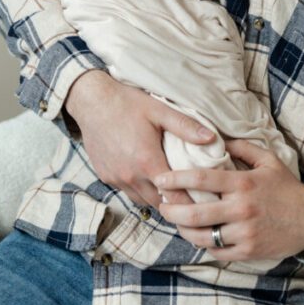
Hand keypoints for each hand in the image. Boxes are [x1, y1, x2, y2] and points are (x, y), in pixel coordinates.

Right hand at [65, 70, 215, 208]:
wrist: (92, 100)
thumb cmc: (127, 103)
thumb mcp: (160, 110)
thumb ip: (186, 127)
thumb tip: (212, 139)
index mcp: (148, 162)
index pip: (174, 197)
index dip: (190, 202)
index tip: (203, 202)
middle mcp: (130, 176)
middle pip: (159, 204)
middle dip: (175, 203)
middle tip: (190, 197)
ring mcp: (115, 178)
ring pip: (142, 201)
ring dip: (156, 197)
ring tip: (170, 188)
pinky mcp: (105, 176)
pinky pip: (126, 191)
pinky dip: (138, 189)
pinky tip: (146, 177)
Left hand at [156, 140, 303, 260]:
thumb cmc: (287, 188)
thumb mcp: (268, 160)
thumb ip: (242, 147)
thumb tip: (216, 138)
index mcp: (243, 184)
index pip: (201, 179)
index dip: (176, 179)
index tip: (160, 179)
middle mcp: (241, 209)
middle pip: (195, 214)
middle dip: (171, 210)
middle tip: (160, 204)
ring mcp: (244, 233)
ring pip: (202, 236)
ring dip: (183, 230)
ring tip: (175, 221)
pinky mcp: (248, 251)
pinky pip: (216, 251)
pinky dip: (203, 244)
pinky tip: (198, 236)